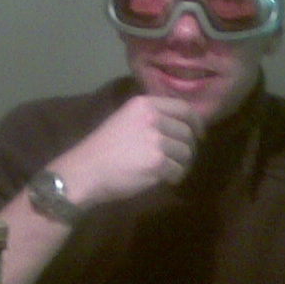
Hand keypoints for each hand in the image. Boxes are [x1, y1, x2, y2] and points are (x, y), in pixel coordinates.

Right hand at [51, 96, 201, 208]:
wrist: (85, 171)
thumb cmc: (103, 149)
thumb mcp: (126, 120)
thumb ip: (151, 118)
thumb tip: (184, 127)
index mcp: (144, 104)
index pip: (184, 108)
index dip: (197, 123)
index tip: (199, 134)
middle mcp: (152, 117)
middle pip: (187, 133)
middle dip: (187, 149)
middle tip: (179, 160)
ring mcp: (156, 139)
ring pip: (186, 153)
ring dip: (181, 165)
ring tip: (167, 171)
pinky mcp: (157, 161)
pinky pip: (179, 170)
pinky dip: (174, 178)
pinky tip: (162, 180)